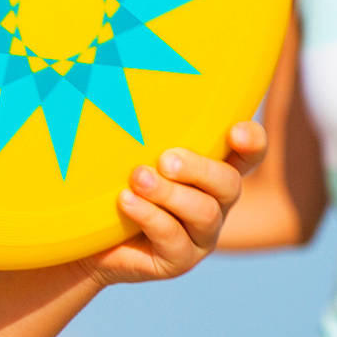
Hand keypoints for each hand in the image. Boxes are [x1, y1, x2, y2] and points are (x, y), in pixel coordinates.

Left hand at [88, 119, 267, 285]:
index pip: (249, 154)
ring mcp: (201, 235)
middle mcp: (215, 203)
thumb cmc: (110, 184)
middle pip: (229, 184)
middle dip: (199, 168)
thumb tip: (128, 76)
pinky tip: (126, 201)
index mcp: (211, 171)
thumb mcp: (129, 152)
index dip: (252, 142)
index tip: (235, 132)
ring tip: (137, 179)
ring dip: (169, 193)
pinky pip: (174, 238)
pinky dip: (150, 216)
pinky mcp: (179, 260)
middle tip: (165, 159)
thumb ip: (144, 130)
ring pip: (204, 212)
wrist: (85, 238)